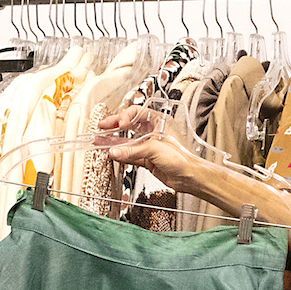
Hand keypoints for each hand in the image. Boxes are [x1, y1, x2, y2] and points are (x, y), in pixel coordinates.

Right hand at [98, 108, 222, 200]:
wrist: (190, 177)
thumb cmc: (182, 158)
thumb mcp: (154, 149)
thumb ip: (131, 150)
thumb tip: (114, 151)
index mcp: (160, 121)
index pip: (138, 112)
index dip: (126, 116)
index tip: (119, 124)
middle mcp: (154, 131)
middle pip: (131, 125)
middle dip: (115, 126)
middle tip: (103, 126)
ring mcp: (150, 145)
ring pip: (129, 141)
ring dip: (115, 141)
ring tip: (100, 140)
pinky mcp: (148, 158)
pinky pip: (131, 154)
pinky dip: (122, 154)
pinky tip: (112, 154)